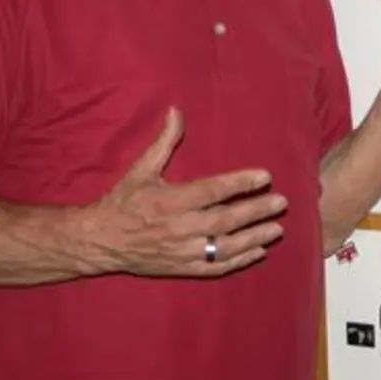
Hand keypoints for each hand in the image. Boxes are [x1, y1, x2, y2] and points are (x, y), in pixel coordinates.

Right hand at [89, 108, 286, 276]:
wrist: (99, 241)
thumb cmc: (122, 202)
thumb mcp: (141, 169)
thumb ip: (164, 142)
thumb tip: (176, 111)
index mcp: (170, 201)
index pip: (213, 190)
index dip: (240, 183)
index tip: (265, 176)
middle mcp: (179, 227)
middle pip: (226, 219)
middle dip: (256, 210)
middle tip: (281, 202)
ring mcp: (181, 251)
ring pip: (225, 246)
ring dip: (254, 237)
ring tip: (277, 228)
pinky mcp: (181, 268)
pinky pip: (215, 267)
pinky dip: (238, 261)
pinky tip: (258, 253)